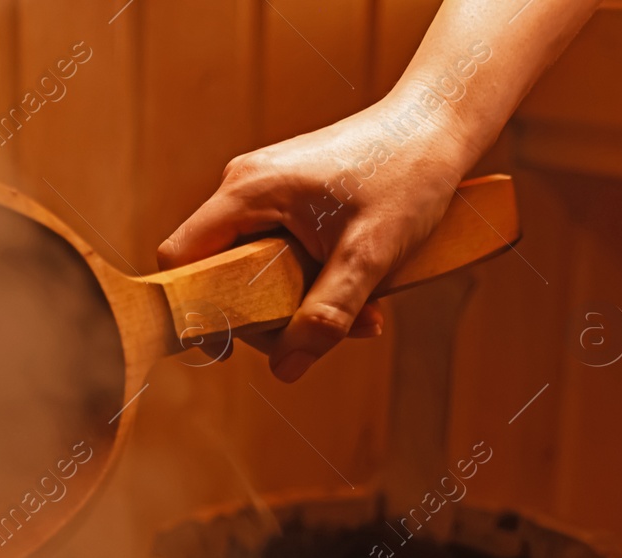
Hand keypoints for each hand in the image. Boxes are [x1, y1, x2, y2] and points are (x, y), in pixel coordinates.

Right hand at [157, 97, 474, 381]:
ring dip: (298, 302)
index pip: (181, 260)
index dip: (192, 308)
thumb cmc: (408, 174)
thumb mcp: (369, 254)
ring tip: (362, 312)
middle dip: (267, 316)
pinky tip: (357, 285)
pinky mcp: (288, 198)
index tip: (227, 346)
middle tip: (322, 335)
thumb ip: (325, 313)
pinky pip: (278, 252)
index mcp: (246, 192)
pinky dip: (310, 279)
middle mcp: (244, 187)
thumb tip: (285, 369)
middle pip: (219, 273)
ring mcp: (265, 191)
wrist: (439, 123)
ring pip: (254, 268)